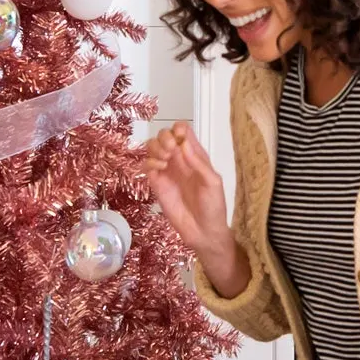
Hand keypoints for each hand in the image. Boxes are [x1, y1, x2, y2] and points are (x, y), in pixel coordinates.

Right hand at [142, 122, 229, 254]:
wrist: (203, 231)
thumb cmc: (213, 206)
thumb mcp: (212, 182)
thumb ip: (198, 162)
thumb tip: (183, 143)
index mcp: (195, 155)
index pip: (183, 131)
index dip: (178, 128)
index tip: (178, 138)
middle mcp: (179, 159)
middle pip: (164, 135)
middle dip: (164, 137)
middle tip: (170, 151)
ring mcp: (167, 171)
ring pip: (152, 147)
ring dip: (155, 148)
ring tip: (165, 160)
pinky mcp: (157, 183)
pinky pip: (146, 165)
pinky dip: (150, 162)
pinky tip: (159, 170)